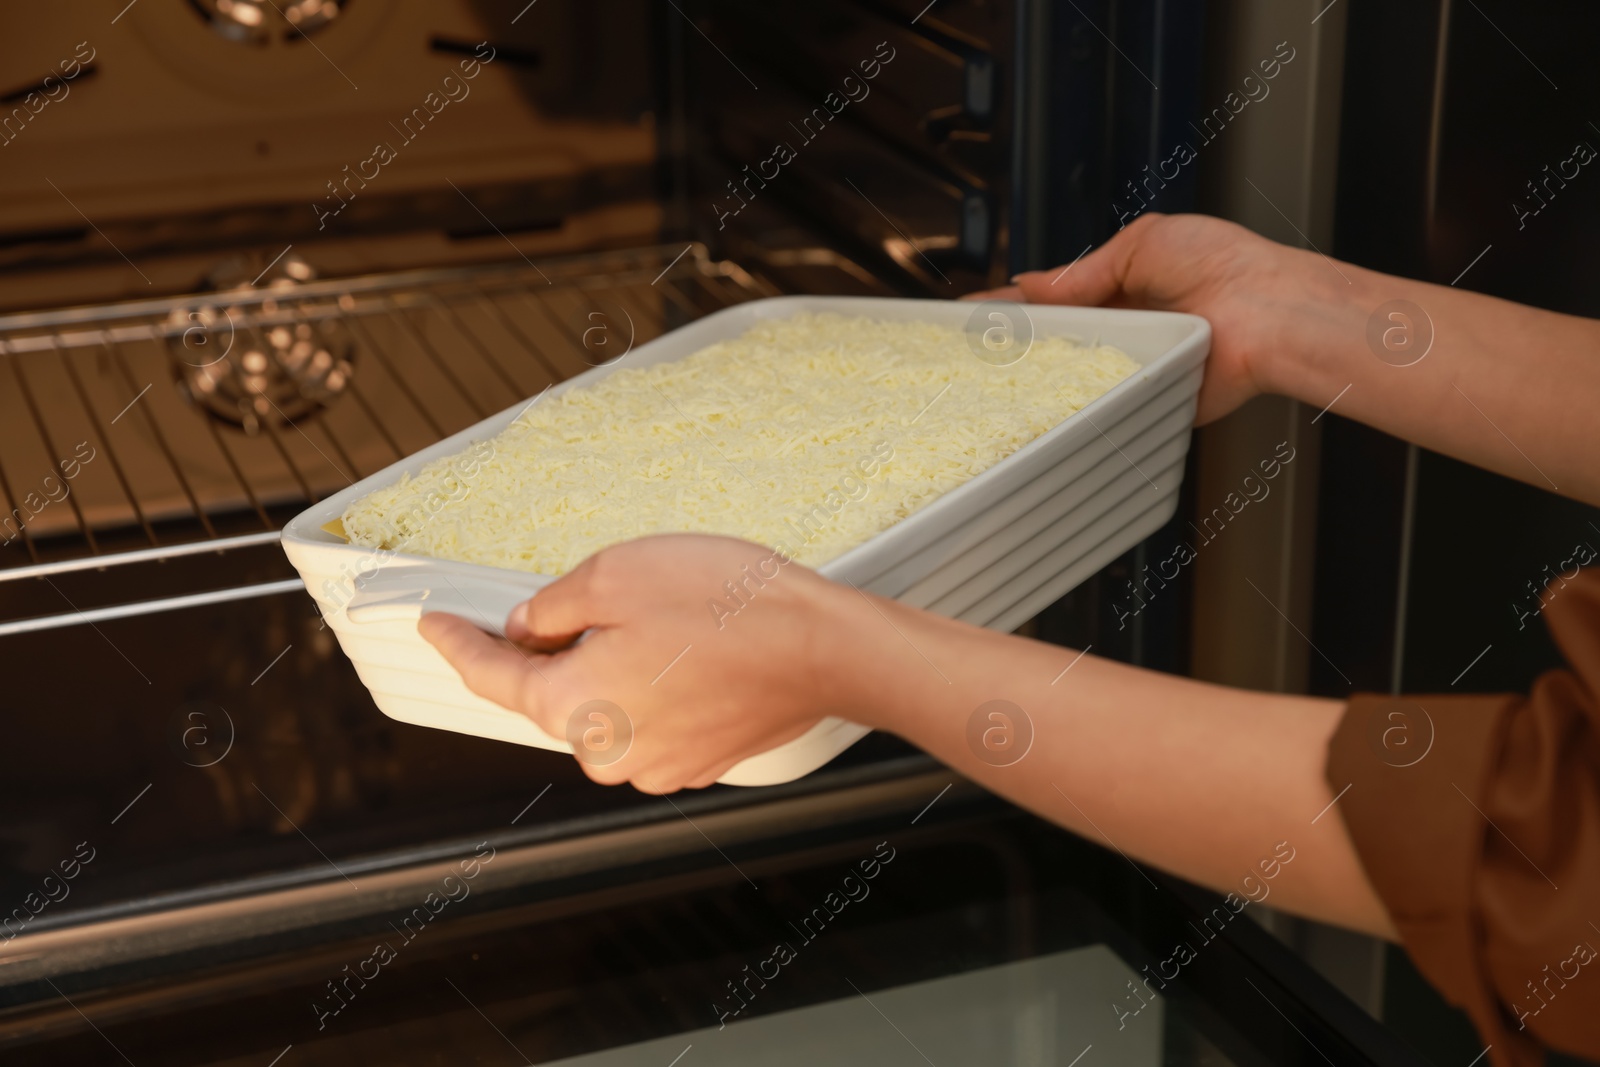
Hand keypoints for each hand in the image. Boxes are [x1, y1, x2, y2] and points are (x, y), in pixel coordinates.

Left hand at [417, 535, 856, 791]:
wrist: (825, 650)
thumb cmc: (729, 606)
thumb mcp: (617, 573)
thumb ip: (554, 604)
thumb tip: (530, 625)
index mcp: (569, 706)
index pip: (489, 675)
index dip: (457, 642)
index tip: (434, 624)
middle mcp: (604, 753)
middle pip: (553, 694)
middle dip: (559, 648)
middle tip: (598, 596)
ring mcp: (655, 766)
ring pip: (605, 707)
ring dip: (614, 666)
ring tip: (663, 618)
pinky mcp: (696, 762)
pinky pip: (652, 720)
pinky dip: (655, 687)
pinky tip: (690, 648)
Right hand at [971, 213, 1362, 424]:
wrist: (1270, 314)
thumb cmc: (1228, 267)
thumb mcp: (1144, 244)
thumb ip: (1083, 270)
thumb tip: (1030, 283)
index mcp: (1121, 288)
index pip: (1050, 300)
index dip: (1009, 306)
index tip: (968, 315)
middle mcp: (1122, 331)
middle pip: (1051, 341)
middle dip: (1010, 343)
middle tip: (964, 347)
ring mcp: (1130, 368)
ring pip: (1067, 376)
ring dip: (1034, 373)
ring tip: (987, 372)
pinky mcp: (1143, 401)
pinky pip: (1098, 405)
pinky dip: (1071, 404)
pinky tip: (1038, 403)